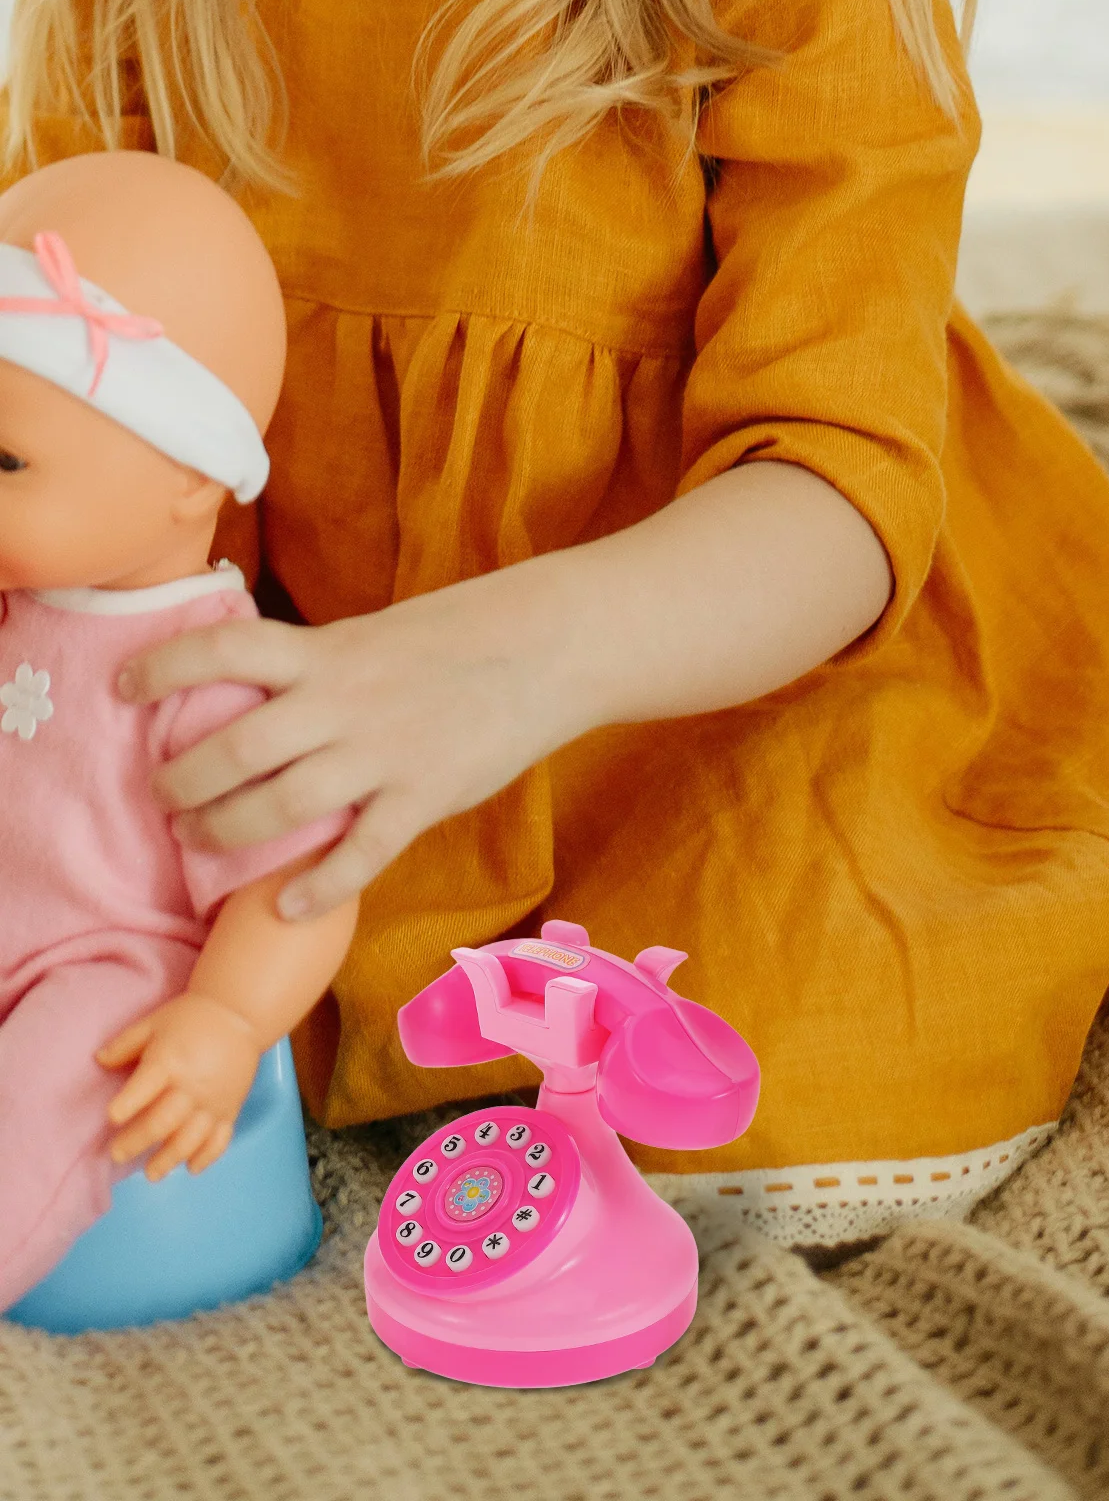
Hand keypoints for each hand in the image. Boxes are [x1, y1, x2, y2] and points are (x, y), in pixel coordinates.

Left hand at [97, 993, 261, 1179]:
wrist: (241, 1016)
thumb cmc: (191, 1019)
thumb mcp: (154, 1022)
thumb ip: (124, 1044)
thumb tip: (97, 1061)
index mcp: (170, 1062)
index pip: (145, 1088)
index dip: (127, 1105)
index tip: (112, 1118)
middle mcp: (192, 1086)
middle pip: (163, 1122)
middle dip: (137, 1141)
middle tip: (118, 1154)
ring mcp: (214, 1101)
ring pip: (191, 1138)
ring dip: (169, 1159)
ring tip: (151, 1173)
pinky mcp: (231, 1109)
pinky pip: (220, 1139)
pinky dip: (207, 1156)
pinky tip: (191, 1168)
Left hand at [117, 466, 888, 921]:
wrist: (555, 647)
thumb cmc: (471, 632)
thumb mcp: (382, 630)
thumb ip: (323, 663)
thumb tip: (264, 688)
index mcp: (330, 652)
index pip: (222, 651)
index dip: (162, 669)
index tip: (126, 688)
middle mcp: (342, 704)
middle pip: (232, 749)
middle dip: (182, 782)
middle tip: (166, 798)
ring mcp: (383, 756)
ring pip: (279, 807)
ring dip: (226, 832)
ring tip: (202, 842)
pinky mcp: (425, 797)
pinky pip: (357, 855)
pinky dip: (314, 887)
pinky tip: (285, 903)